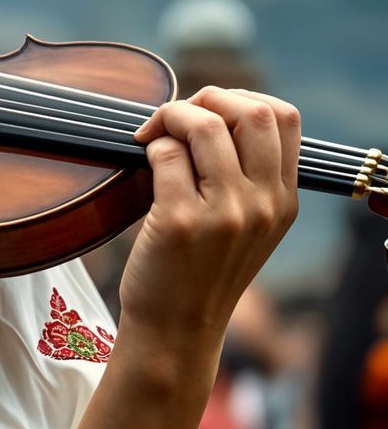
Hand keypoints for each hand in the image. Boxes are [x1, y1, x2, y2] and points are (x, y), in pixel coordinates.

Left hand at [122, 86, 299, 347]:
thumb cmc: (197, 274)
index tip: (209, 111)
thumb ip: (244, 178)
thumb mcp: (244, 227)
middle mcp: (262, 204)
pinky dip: (151, 146)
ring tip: (152, 135)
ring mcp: (225, 213)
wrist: (175, 331)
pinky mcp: (180, 222)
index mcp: (284, 201)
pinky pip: (166, 155)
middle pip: (252, 111)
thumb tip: (208, 112)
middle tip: (174, 116)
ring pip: (205, 126)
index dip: (242, 98)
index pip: (284, 118)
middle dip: (207, 97)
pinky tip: (142, 159)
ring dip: (170, 116)